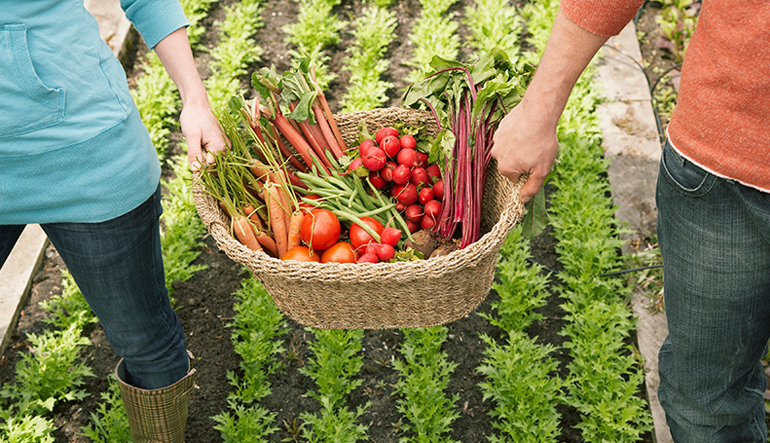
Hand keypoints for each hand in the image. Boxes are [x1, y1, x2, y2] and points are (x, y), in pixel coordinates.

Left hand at [152, 28, 225, 170]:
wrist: (197, 104)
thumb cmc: (193, 118)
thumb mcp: (191, 136)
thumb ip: (194, 154)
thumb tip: (195, 171)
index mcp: (220, 147)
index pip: (211, 169)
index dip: (200, 170)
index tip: (191, 168)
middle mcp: (226, 148)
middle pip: (215, 167)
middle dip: (203, 166)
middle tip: (193, 155)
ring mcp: (225, 146)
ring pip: (215, 163)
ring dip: (205, 161)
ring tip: (197, 148)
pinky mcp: (222, 144)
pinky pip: (215, 156)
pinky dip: (207, 156)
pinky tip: (200, 147)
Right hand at [490, 100, 558, 202]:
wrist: (538, 113)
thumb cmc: (541, 143)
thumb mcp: (542, 171)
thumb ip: (532, 188)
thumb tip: (523, 200)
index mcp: (506, 168)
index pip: (515, 178)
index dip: (528, 171)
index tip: (536, 162)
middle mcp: (497, 155)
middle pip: (510, 163)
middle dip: (522, 159)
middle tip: (536, 150)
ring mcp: (497, 140)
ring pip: (509, 149)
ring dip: (519, 146)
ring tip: (533, 139)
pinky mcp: (501, 127)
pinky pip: (509, 136)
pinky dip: (517, 134)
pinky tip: (529, 129)